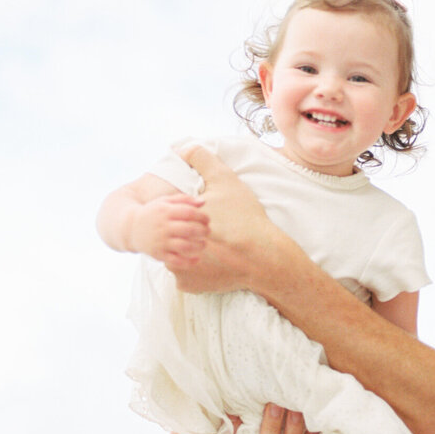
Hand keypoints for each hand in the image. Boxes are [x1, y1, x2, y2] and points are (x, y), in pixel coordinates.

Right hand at [129, 193, 207, 269]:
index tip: (207, 220)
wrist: (130, 228)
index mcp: (165, 211)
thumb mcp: (165, 201)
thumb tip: (203, 202)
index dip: (202, 216)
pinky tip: (197, 258)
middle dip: (203, 231)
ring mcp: (160, 242)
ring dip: (199, 246)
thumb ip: (184, 200)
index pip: (189, 213)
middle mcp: (163, 227)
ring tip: (203, 244)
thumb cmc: (153, 213)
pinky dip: (189, 262)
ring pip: (185, 246)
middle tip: (207, 232)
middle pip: (189, 229)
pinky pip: (176, 261)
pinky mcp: (158, 254)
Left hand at [172, 145, 275, 292]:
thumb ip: (202, 158)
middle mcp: (170, 247)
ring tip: (214, 245)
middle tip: (213, 230)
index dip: (185, 212)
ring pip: (178, 256)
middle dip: (186, 232)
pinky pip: (188, 276)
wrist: (264, 258)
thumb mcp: (225, 181)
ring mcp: (177, 270)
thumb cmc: (244, 219)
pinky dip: (198, 270)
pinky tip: (214, 261)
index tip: (206, 214)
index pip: (170, 215)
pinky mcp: (188, 287)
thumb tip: (183, 147)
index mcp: (176, 222)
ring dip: (191, 251)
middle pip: (173, 236)